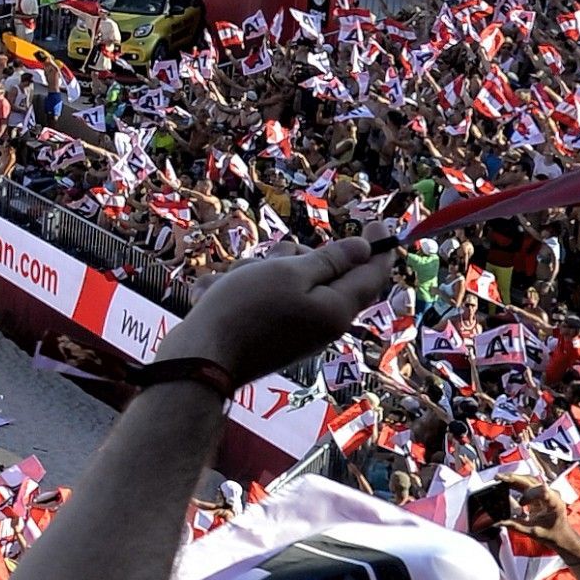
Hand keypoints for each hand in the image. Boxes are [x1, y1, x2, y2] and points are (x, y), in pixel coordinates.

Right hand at [175, 236, 401, 385]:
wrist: (202, 356)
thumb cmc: (247, 306)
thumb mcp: (290, 272)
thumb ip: (330, 260)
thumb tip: (365, 249)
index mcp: (336, 309)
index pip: (371, 275)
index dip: (377, 247)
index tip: (378, 222)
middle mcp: (321, 323)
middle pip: (324, 274)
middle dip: (297, 256)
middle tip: (275, 256)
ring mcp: (295, 331)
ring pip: (288, 283)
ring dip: (262, 271)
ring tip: (236, 279)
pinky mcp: (269, 336)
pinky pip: (265, 300)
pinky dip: (245, 290)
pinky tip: (218, 293)